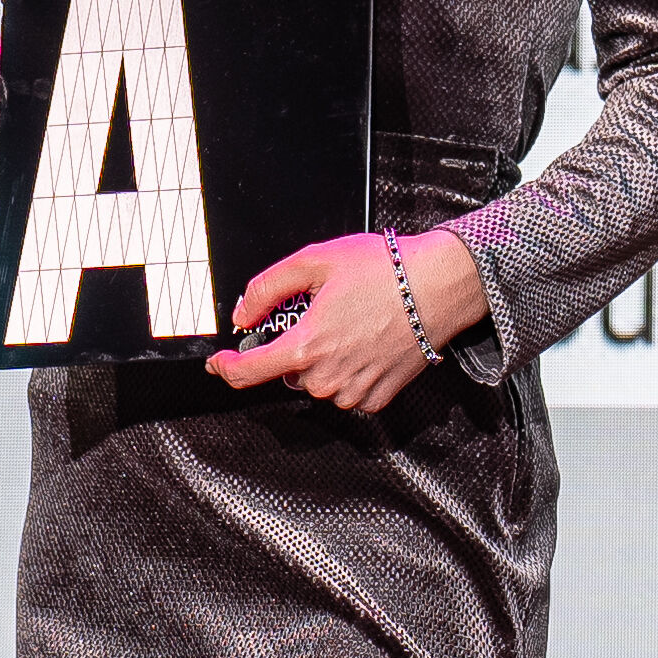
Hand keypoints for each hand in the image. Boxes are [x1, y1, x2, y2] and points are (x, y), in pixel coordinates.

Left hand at [203, 227, 480, 412]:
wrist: (438, 287)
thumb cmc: (384, 271)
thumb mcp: (315, 260)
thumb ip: (267, 287)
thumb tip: (243, 314)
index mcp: (305, 347)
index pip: (247, 374)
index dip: (225, 368)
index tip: (219, 362)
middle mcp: (326, 378)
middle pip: (287, 372)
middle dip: (294, 346)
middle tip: (320, 313)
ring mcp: (352, 391)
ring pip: (317, 382)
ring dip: (322, 359)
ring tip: (350, 323)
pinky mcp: (377, 397)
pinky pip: (347, 391)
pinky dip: (348, 370)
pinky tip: (366, 342)